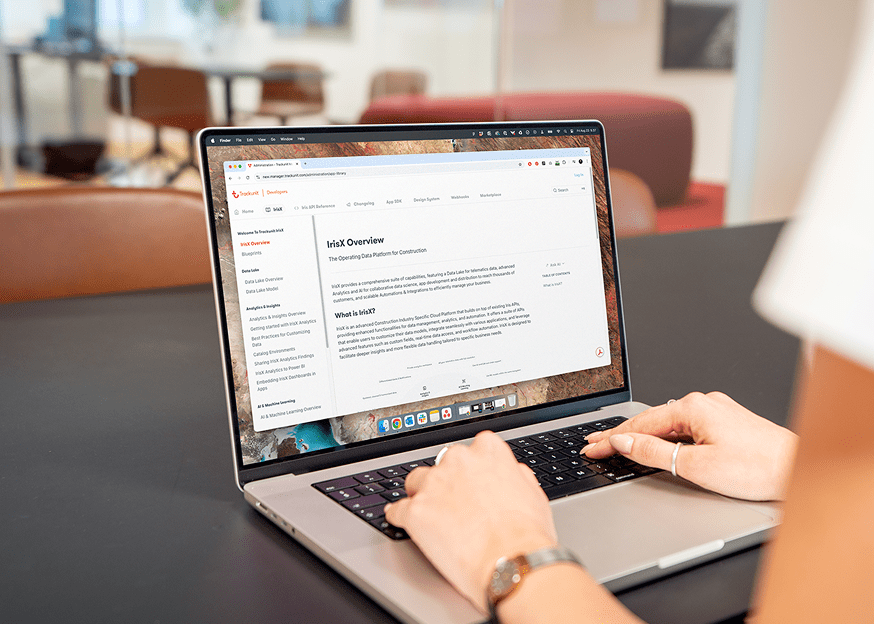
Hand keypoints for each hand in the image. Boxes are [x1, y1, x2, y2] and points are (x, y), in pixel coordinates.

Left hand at [384, 431, 557, 611]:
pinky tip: (406, 524)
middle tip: (455, 505)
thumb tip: (511, 474)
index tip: (470, 480)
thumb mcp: (532, 493)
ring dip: (422, 496)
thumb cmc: (526, 534)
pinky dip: (401, 517)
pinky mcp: (415, 511)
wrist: (511, 562)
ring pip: (416, 483)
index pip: (471, 449)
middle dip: (445, 482)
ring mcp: (434, 485)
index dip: (470, 469)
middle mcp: (458, 461)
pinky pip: (398, 510)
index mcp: (487, 451)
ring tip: (432, 517)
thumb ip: (515, 475)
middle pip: (440, 465)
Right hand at [583, 392, 797, 500]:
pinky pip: (684, 426)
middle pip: (651, 420)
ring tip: (617, 443)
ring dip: (642, 434)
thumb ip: (655, 451)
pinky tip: (656, 442)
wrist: (798, 470)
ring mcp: (715, 411)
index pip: (639, 425)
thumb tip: (625, 442)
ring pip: (667, 423)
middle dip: (621, 433)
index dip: (611, 439)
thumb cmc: (757, 467)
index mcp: (692, 407)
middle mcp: (702, 403)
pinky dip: (664, 435)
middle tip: (594, 444)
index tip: (591, 447)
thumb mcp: (696, 464)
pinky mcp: (724, 422)